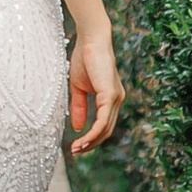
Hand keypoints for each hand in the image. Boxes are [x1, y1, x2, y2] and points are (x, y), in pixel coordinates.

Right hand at [68, 25, 121, 154]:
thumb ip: (80, 108)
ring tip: (76, 149)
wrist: (90, 40)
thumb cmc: (84, 59)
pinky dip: (93, 133)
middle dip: (91, 144)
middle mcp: (117, 100)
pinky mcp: (110, 96)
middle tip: (75, 152)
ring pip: (106, 129)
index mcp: (111, 99)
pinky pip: (103, 121)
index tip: (76, 146)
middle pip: (106, 131)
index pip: (104, 125)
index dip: (91, 138)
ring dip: (91, 142)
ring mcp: (116, 99)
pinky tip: (83, 140)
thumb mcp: (78, 88)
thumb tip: (78, 128)